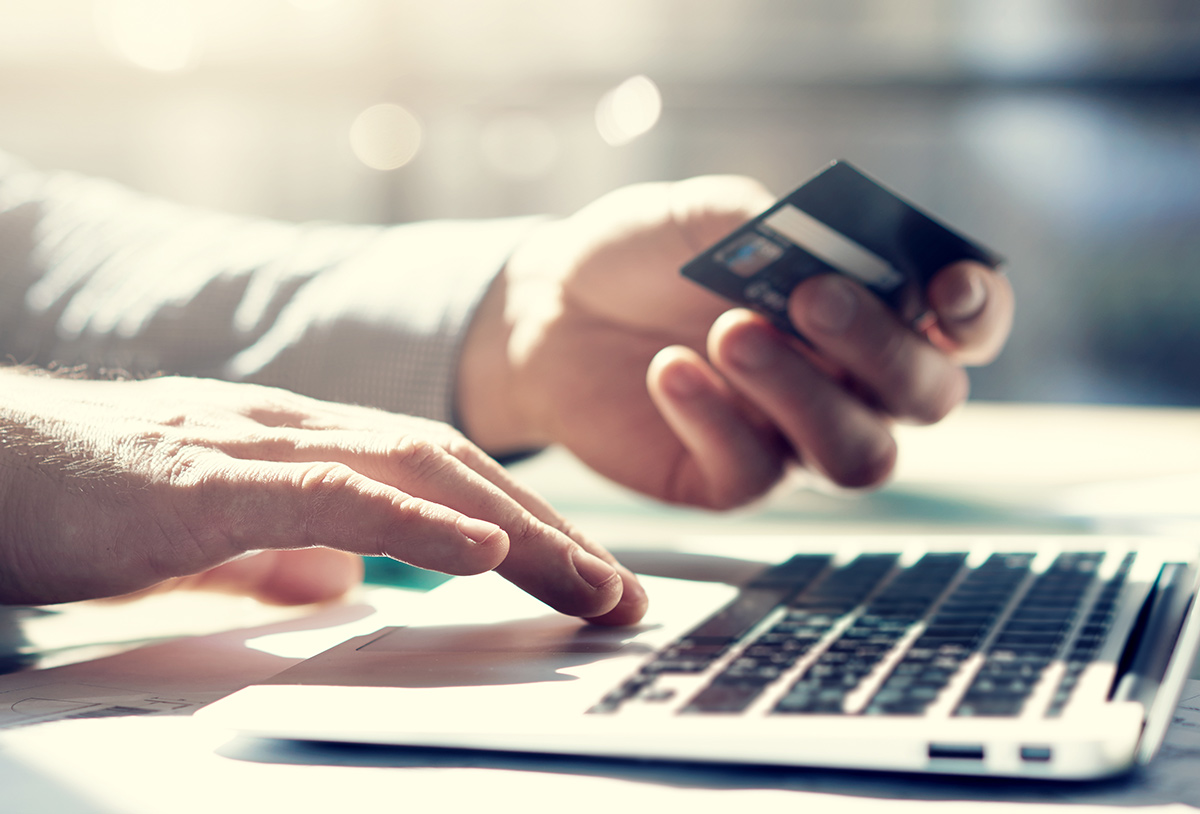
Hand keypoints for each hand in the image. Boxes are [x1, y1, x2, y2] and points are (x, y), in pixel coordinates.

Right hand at [0, 370, 646, 623]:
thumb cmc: (83, 498)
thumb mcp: (208, 536)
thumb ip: (276, 552)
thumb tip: (339, 582)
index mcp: (304, 444)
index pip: (443, 476)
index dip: (525, 523)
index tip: (587, 576)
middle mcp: (298, 430)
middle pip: (455, 470)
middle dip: (549, 531)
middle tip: (621, 591)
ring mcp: (256, 445)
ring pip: (415, 471)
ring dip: (512, 528)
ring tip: (587, 579)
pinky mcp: (204, 481)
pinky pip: (329, 492)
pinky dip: (412, 520)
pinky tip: (476, 549)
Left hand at [459, 175, 1013, 506]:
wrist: (553, 305)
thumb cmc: (646, 253)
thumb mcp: (710, 216)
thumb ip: (780, 228)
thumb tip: (839, 252)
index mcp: (869, 310)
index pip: (962, 328)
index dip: (976, 313)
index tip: (948, 287)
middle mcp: (850, 384)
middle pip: (926, 398)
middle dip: (881, 348)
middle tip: (810, 297)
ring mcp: (794, 439)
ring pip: (857, 454)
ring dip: (804, 393)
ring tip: (731, 331)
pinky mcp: (730, 479)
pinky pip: (755, 474)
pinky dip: (716, 418)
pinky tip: (669, 370)